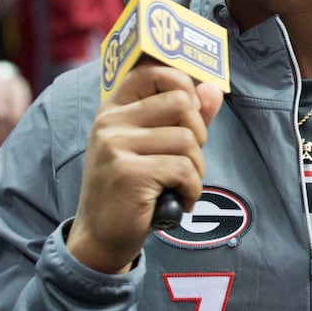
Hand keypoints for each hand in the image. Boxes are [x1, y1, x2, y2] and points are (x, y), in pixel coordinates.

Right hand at [66, 65, 223, 273]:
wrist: (100, 238)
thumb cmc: (130, 190)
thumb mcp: (152, 148)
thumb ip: (184, 116)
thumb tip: (211, 89)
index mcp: (113, 110)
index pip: (151, 72)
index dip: (181, 85)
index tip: (190, 113)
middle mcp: (110, 122)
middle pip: (180, 103)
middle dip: (198, 134)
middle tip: (187, 160)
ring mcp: (115, 146)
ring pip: (186, 139)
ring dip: (196, 168)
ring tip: (181, 184)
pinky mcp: (128, 173)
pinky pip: (183, 169)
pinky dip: (192, 188)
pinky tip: (180, 200)